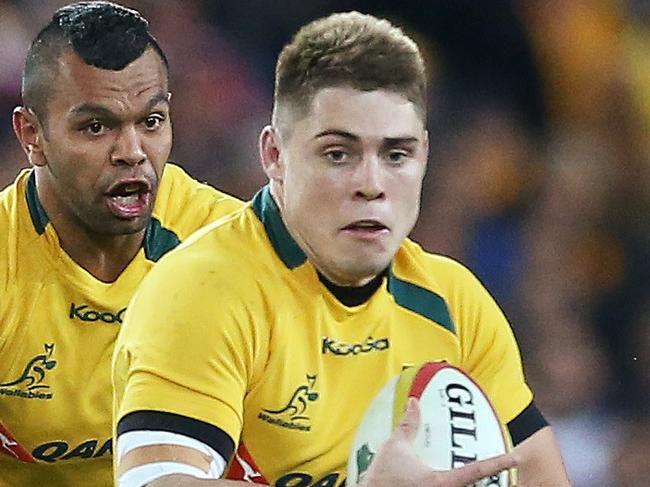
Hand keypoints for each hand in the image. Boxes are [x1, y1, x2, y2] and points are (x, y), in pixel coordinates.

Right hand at [359, 398, 517, 486]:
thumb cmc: (382, 478)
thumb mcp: (395, 446)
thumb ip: (408, 424)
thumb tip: (414, 402)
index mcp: (441, 481)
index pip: (476, 471)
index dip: (498, 463)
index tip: (515, 457)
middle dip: (490, 479)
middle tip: (503, 466)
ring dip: (474, 484)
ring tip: (484, 475)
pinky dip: (458, 485)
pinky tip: (452, 479)